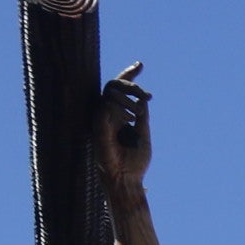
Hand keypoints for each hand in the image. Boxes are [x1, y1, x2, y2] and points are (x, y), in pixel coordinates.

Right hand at [97, 62, 152, 189]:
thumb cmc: (135, 161)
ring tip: (139, 114)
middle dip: (130, 82)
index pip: (121, 90)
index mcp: (120, 116)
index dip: (129, 75)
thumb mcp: (143, 134)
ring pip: (111, 94)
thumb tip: (142, 98)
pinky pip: (105, 107)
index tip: (140, 64)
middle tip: (146, 94)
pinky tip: (131, 117)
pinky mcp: (98, 126)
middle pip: (114, 86)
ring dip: (128, 99)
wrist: (128, 179)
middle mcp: (109, 115)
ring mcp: (102, 120)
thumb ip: (142, 116)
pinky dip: (120, 108)